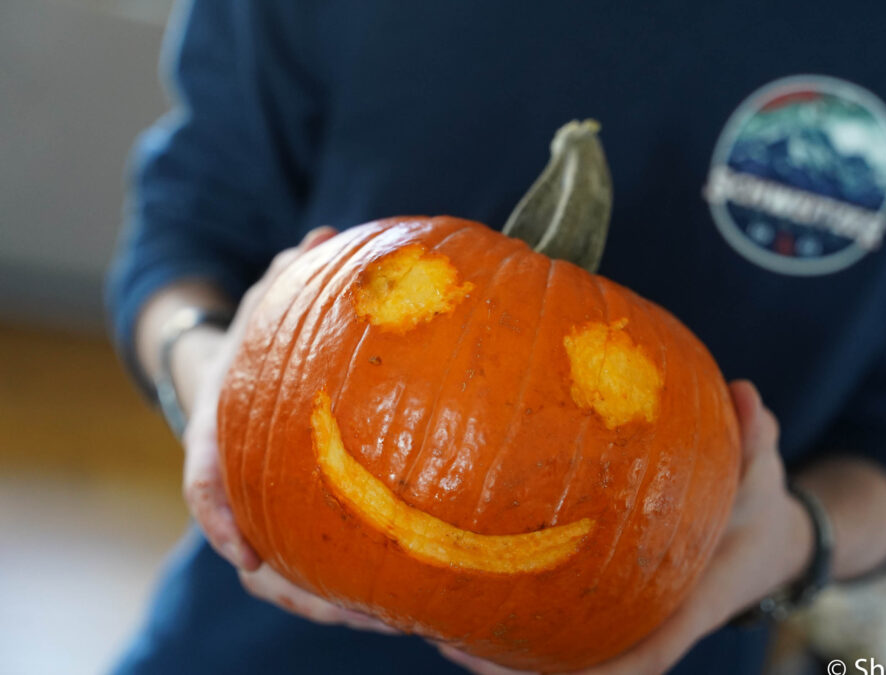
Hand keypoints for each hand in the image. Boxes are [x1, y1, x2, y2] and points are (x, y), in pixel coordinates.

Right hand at [177, 226, 398, 633]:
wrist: (240, 375)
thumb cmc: (258, 338)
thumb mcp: (267, 303)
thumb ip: (290, 277)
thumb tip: (325, 235)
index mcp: (220, 439)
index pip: (206, 484)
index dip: (221, 518)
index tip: (243, 552)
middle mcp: (243, 486)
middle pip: (256, 559)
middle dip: (300, 590)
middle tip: (357, 612)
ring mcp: (271, 510)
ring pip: (292, 577)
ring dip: (337, 605)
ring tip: (395, 621)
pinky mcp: (301, 521)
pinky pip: (324, 563)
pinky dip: (357, 586)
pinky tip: (410, 599)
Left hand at [438, 380, 812, 674]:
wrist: (764, 536)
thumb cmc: (756, 508)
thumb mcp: (762, 475)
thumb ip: (754, 442)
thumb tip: (745, 394)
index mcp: (680, 609)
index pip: (631, 665)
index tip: (511, 666)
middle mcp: (643, 619)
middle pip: (571, 667)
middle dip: (509, 664)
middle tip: (444, 637)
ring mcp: (621, 609)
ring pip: (555, 643)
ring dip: (496, 639)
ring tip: (429, 616)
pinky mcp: (607, 590)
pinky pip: (556, 607)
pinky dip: (512, 598)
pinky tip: (461, 567)